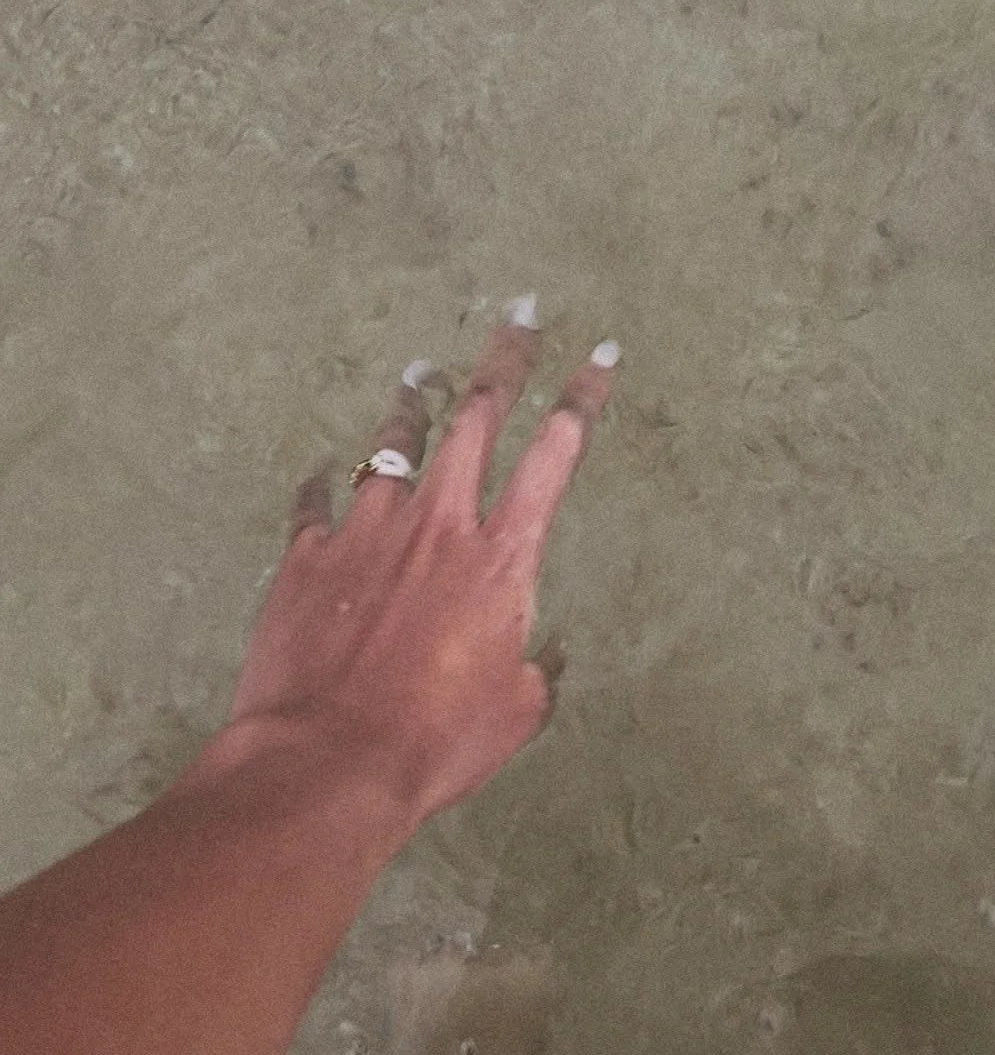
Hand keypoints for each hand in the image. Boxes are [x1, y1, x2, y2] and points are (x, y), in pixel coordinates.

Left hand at [227, 300, 617, 830]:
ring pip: (395, 443)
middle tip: (519, 318)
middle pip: (478, 417)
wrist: (326, 761)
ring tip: (420, 373)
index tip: (600, 353)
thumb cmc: (435, 743)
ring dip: (414, 404)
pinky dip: (324, 486)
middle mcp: (439, 524)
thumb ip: (535, 669)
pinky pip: (317, 503)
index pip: (556, 453)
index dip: (583, 397)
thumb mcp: (516, 712)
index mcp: (501, 555)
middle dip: (505, 360)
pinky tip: (321, 473)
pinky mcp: (308, 556)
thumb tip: (544, 655)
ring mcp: (368, 531)